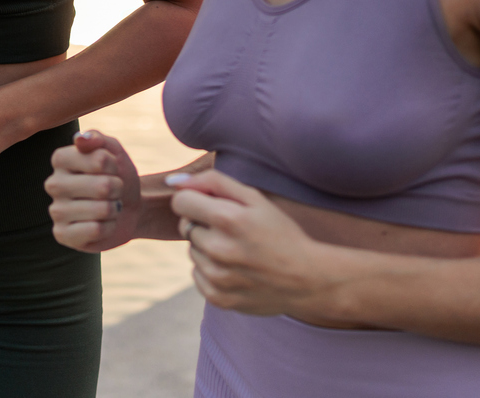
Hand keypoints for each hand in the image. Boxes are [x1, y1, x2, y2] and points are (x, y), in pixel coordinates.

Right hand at [46, 130, 142, 251]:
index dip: (114, 166)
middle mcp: (53, 184)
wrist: (128, 208)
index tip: (111, 168)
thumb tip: (80, 138)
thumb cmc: (118, 176)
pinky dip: (108, 227)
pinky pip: (96, 230)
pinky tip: (102, 224)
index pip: (100, 160)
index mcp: (61, 159)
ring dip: (114, 209)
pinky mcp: (62, 234)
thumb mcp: (114, 152)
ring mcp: (56, 211)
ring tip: (108, 207)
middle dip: (117, 190)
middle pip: (103, 187)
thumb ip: (98, 139)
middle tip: (113, 191)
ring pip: (101, 210)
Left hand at [170, 170, 329, 316]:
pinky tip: (236, 269)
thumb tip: (173, 183)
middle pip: (185, 226)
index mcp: (228, 219)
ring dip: (207, 247)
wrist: (307, 279)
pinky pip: (197, 274)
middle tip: (233, 230)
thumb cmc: (280, 232)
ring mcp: (218, 278)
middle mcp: (219, 250)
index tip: (212, 206)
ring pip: (191, 251)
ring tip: (238, 251)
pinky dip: (211, 270)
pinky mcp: (218, 298)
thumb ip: (213, 181)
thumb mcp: (255, 198)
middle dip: (204, 223)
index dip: (195, 200)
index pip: (181, 201)